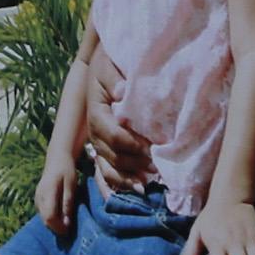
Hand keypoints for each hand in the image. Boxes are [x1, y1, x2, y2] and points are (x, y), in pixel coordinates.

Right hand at [33, 153, 79, 240]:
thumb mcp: (71, 186)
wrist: (57, 157)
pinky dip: (50, 217)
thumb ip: (67, 203)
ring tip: (65, 222)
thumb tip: (66, 223)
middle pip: (45, 220)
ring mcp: (37, 196)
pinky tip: (60, 215)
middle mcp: (39, 196)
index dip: (58, 227)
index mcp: (48, 193)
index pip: (49, 217)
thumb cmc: (67, 170)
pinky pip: (42, 212)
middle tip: (69, 229)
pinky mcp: (38, 197)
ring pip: (43, 217)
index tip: (69, 230)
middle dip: (56, 227)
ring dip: (53, 223)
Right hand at [80, 48, 154, 193]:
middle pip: (113, 156)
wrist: (103, 63)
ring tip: (149, 184)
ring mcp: (98, 142)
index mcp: (96, 111)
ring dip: (129, 178)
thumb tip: (123, 91)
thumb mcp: (107, 62)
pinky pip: (106, 172)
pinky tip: (135, 191)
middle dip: (136, 164)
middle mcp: (94, 131)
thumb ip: (112, 76)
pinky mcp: (104, 147)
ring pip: (110, 168)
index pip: (113, 135)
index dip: (134, 145)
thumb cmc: (110, 62)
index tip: (154, 148)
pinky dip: (119, 184)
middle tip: (160, 168)